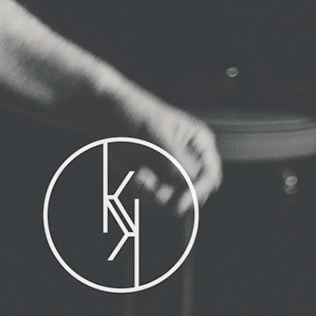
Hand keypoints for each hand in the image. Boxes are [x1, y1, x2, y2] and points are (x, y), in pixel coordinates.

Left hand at [111, 85, 222, 218]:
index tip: (180, 203)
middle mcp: (189, 160)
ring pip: (173, 202)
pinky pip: (154, 201)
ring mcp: (171, 172)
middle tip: (153, 187)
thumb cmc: (134, 112)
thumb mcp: (157, 134)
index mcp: (199, 142)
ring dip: (153, 194)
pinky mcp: (154, 181)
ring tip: (140, 176)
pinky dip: (142, 193)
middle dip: (172, 196)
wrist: (105, 113)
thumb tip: (191, 183)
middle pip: (194, 195)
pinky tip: (135, 174)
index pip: (210, 176)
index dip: (198, 192)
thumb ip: (175, 159)